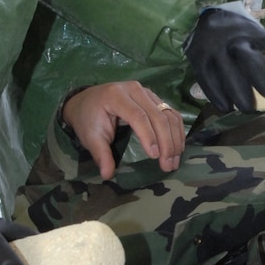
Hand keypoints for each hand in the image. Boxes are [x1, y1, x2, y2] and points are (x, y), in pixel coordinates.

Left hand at [62, 81, 183, 181]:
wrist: (87, 101)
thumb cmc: (88, 119)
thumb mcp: (90, 137)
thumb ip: (101, 155)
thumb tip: (108, 175)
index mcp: (116, 96)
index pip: (138, 116)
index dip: (148, 136)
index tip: (154, 157)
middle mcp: (134, 89)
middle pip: (157, 115)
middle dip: (166, 142)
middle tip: (168, 165)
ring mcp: (146, 92)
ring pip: (168, 114)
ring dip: (175, 139)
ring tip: (175, 161)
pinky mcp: (154, 98)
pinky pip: (171, 113)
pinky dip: (177, 131)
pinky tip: (177, 148)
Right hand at [187, 6, 264, 114]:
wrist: (208, 21)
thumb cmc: (241, 36)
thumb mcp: (259, 36)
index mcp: (253, 34)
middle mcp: (233, 40)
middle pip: (247, 58)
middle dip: (260, 76)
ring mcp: (214, 50)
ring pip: (226, 74)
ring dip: (238, 94)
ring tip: (248, 108)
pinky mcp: (199, 61)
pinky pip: (208, 81)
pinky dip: (217, 96)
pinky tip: (226, 107)